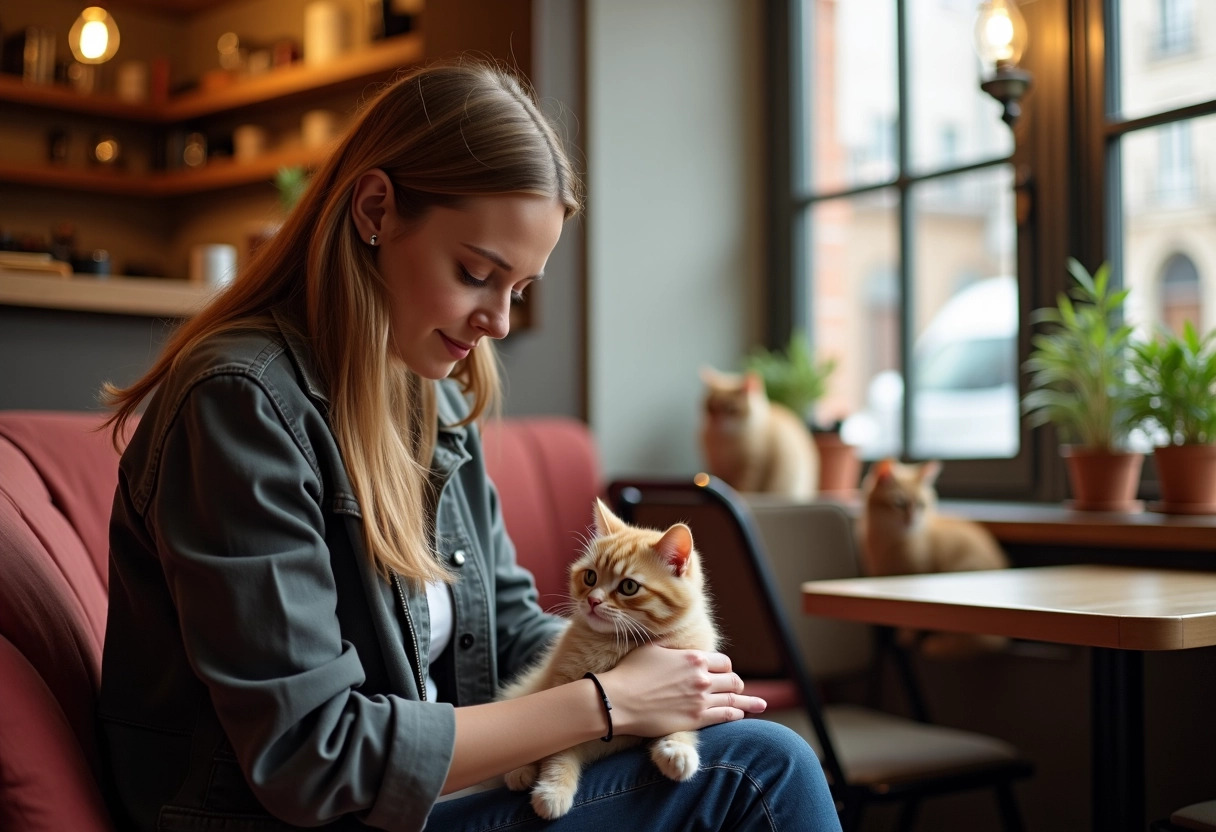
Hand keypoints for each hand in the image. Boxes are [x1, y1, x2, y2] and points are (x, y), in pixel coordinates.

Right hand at [598, 644, 766, 736]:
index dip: (724, 667)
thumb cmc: (631, 671)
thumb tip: (676, 636)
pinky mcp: (696, 719)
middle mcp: (703, 678)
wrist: (619, 700)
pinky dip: (736, 714)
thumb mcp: (653, 648)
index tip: (722, 672)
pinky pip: (726, 716)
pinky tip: (741, 715)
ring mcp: (701, 700)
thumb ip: (672, 644)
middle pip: (732, 680)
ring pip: (734, 699)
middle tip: (737, 687)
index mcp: (694, 658)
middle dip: (735, 682)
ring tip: (760, 704)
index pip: (723, 662)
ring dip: (746, 700)